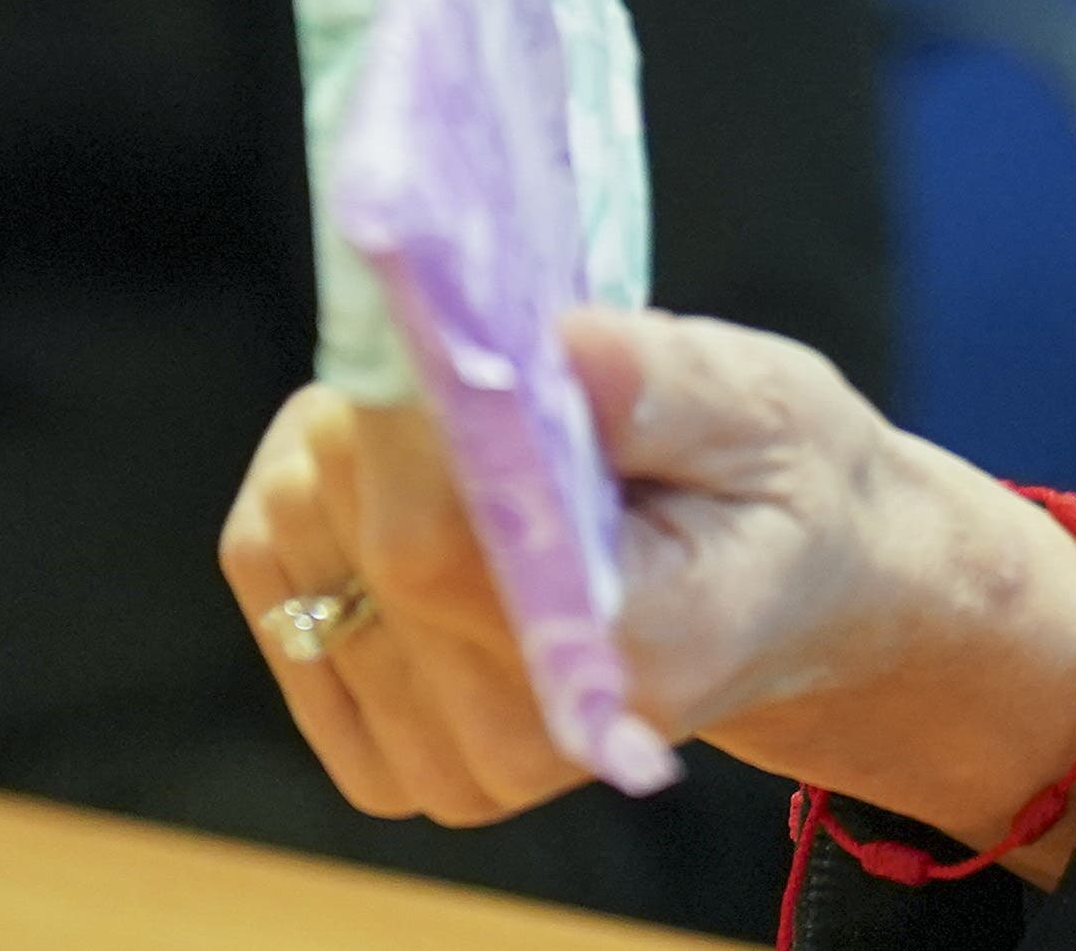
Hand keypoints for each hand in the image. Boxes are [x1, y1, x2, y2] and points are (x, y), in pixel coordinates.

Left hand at [219, 311, 1075, 866]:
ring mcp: (452, 766)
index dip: (401, 420)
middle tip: (464, 347)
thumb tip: (544, 346)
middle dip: (383, 413)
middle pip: (362, 547)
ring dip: (339, 448)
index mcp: (635, 656)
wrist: (798, 600)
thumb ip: (655, 384)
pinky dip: (311, 503)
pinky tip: (399, 473)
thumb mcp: (770, 407)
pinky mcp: (395, 759)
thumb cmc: (785, 487)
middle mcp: (528, 740)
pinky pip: (276, 590)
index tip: (419, 309)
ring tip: (449, 414)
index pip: (438, 548)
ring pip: (294, 555)